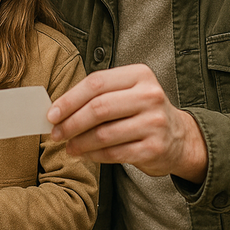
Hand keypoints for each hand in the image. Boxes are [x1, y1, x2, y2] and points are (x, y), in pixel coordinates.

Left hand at [46, 63, 207, 182]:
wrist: (179, 137)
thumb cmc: (141, 112)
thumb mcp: (126, 93)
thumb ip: (97, 96)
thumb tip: (57, 110)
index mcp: (140, 75)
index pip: (96, 83)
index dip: (69, 99)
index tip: (51, 114)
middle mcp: (150, 96)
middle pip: (98, 108)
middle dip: (71, 123)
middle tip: (55, 133)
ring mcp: (155, 122)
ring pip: (104, 134)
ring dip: (79, 142)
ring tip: (67, 146)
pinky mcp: (154, 148)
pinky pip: (114, 153)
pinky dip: (93, 155)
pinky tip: (84, 154)